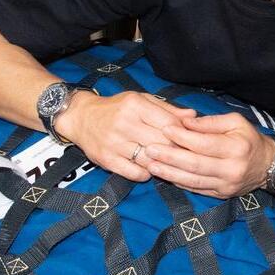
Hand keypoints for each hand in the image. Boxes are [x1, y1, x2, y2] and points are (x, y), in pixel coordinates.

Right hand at [59, 91, 196, 182]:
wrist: (81, 117)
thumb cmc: (117, 108)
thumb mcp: (142, 100)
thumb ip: (168, 109)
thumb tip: (193, 117)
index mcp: (135, 105)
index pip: (170, 125)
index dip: (183, 135)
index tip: (187, 140)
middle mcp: (124, 123)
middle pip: (162, 144)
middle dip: (175, 151)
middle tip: (181, 155)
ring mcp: (114, 143)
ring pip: (150, 160)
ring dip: (161, 164)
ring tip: (165, 162)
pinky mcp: (106, 159)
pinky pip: (135, 174)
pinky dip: (146, 174)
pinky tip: (148, 168)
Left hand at [142, 112, 274, 199]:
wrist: (268, 166)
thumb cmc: (249, 139)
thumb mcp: (236, 122)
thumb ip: (210, 122)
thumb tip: (185, 122)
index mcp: (237, 148)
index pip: (204, 144)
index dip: (182, 137)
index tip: (165, 128)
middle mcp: (231, 169)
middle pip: (195, 164)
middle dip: (169, 157)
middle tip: (149, 149)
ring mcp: (226, 185)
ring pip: (192, 180)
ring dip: (169, 173)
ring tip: (151, 164)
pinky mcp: (221, 195)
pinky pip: (196, 189)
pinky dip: (179, 182)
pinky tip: (165, 175)